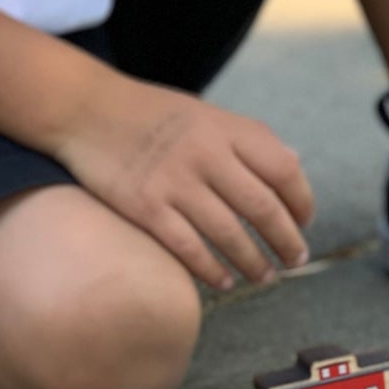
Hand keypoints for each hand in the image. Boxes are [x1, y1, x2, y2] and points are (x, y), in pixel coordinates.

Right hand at [55, 73, 314, 288]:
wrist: (83, 107)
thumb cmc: (152, 116)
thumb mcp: (205, 114)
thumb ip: (248, 140)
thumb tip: (295, 165)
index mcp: (225, 128)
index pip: (284, 170)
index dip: (302, 202)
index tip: (304, 222)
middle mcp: (204, 152)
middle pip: (264, 209)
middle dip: (287, 242)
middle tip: (295, 260)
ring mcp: (173, 181)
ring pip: (230, 235)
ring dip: (255, 263)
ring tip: (265, 276)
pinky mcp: (145, 206)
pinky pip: (190, 249)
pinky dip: (213, 271)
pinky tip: (225, 281)